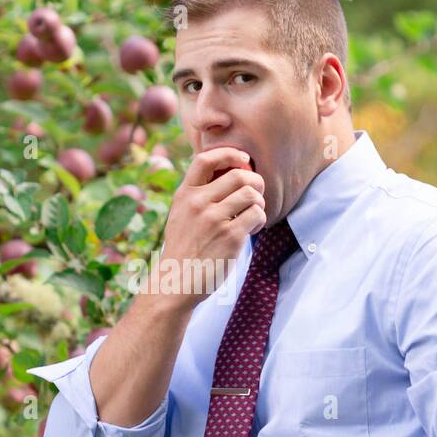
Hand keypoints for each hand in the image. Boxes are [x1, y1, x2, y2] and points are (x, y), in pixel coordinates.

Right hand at [146, 149, 265, 310]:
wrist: (176, 283)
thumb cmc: (182, 250)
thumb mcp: (180, 216)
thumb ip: (196, 195)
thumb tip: (226, 174)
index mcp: (184, 195)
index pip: (205, 159)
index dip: (229, 153)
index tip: (243, 159)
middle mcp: (198, 203)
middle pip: (239, 175)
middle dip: (255, 182)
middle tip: (255, 194)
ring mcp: (214, 219)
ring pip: (251, 193)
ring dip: (259, 202)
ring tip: (252, 215)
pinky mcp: (230, 236)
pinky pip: (257, 214)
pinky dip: (260, 219)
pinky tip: (252, 228)